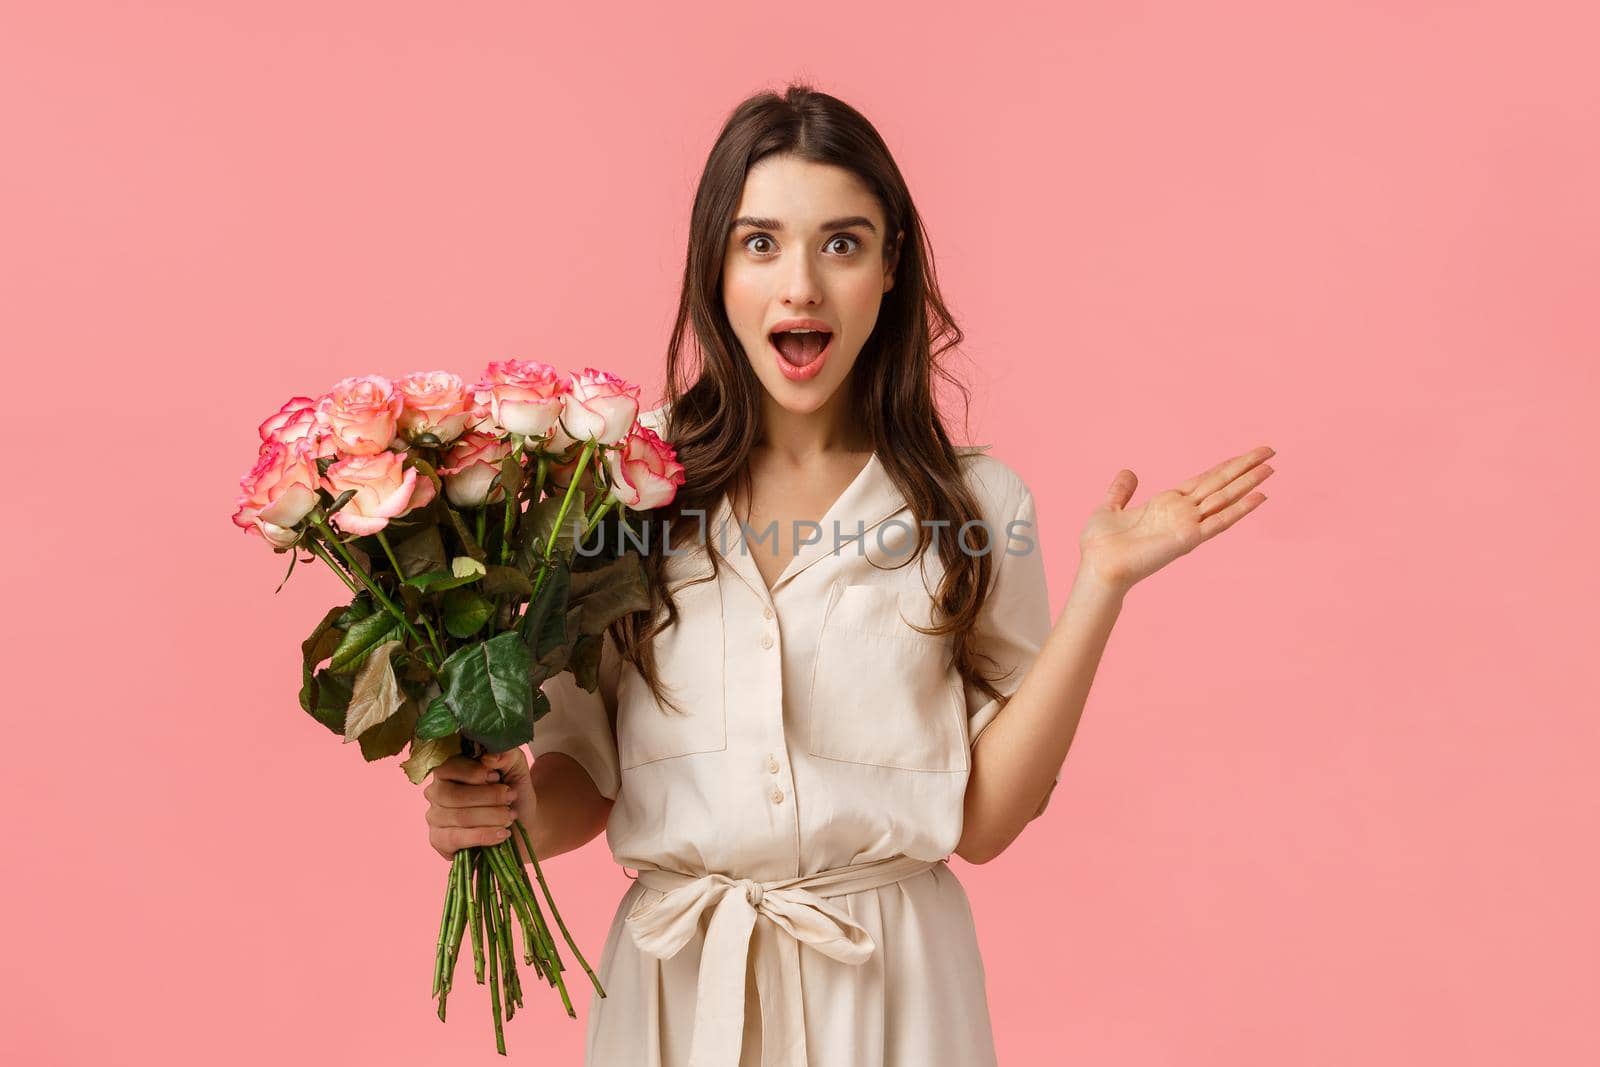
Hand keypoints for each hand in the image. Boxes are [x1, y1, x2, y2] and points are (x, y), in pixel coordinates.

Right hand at [423, 748, 534, 860]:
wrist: (523, 824)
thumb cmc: (513, 793)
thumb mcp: (516, 768)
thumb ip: (506, 756)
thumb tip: (490, 757)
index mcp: (451, 769)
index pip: (448, 767)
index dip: (472, 772)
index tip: (496, 777)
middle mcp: (437, 791)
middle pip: (452, 795)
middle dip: (487, 797)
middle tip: (510, 798)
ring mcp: (435, 816)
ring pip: (458, 817)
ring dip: (490, 816)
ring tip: (510, 816)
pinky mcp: (439, 841)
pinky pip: (456, 838)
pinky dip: (483, 836)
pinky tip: (502, 833)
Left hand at [1078, 445, 1275, 592]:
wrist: (1097, 566)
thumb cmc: (1100, 544)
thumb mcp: (1109, 507)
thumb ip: (1121, 490)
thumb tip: (1128, 472)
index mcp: (1167, 503)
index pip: (1204, 480)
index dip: (1225, 467)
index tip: (1246, 455)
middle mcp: (1182, 513)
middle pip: (1220, 484)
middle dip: (1245, 467)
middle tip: (1270, 451)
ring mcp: (1187, 525)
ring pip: (1225, 498)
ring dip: (1248, 483)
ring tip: (1271, 468)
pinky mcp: (1188, 538)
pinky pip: (1220, 521)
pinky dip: (1240, 509)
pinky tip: (1260, 496)